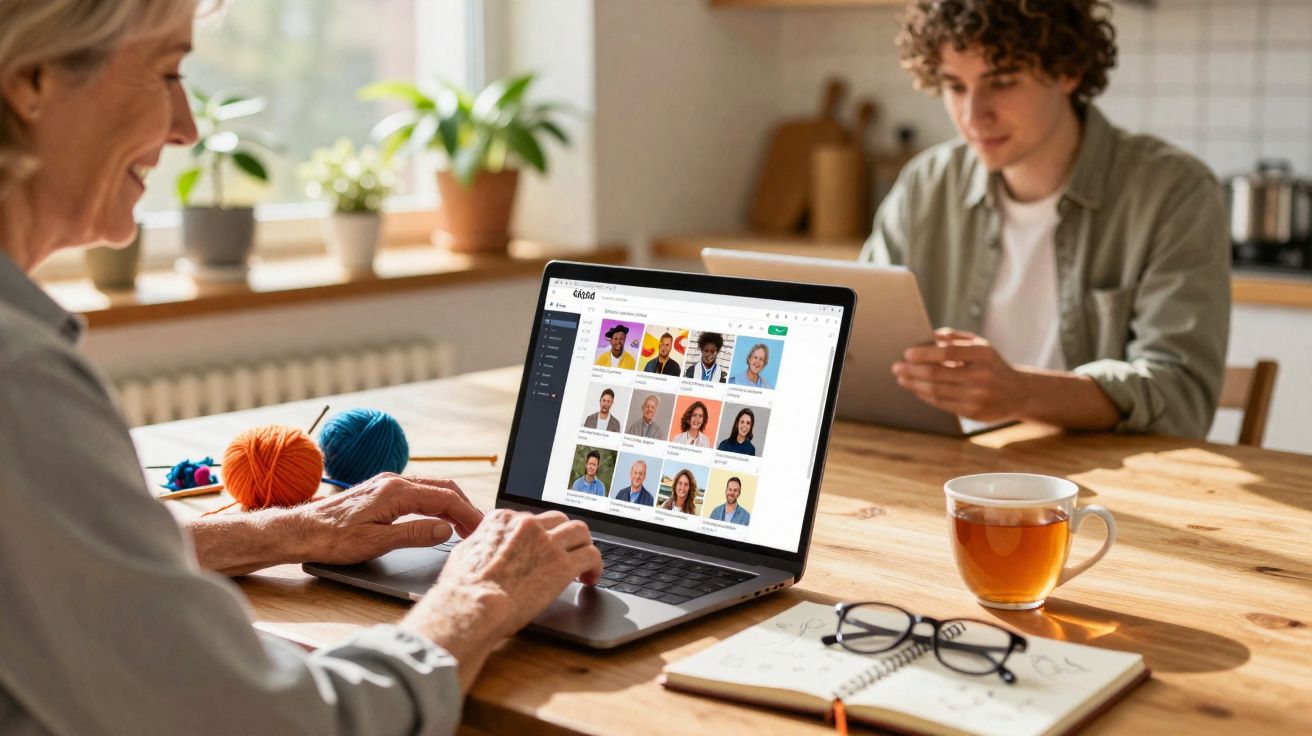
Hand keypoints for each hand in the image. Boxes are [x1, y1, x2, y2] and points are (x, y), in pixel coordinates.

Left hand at [294, 473, 484, 564]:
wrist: (302, 530)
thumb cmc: (334, 539)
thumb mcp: (377, 542)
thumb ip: (414, 534)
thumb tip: (445, 529)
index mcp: (397, 492)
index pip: (445, 499)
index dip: (468, 514)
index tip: (481, 530)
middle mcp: (394, 481)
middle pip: (443, 488)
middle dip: (465, 507)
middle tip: (479, 529)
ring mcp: (387, 483)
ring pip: (431, 488)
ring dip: (452, 505)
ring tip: (465, 525)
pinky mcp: (381, 490)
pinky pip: (418, 491)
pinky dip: (436, 503)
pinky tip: (439, 517)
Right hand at [401, 509, 601, 690]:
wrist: (471, 606)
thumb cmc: (462, 589)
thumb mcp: (464, 553)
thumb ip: (481, 544)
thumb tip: (483, 547)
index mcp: (503, 520)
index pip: (532, 519)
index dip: (540, 536)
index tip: (542, 549)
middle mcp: (528, 525)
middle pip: (559, 520)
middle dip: (564, 537)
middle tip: (566, 554)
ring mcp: (547, 543)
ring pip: (580, 531)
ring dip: (583, 546)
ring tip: (584, 564)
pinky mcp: (563, 565)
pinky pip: (592, 555)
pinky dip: (596, 565)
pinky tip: (591, 578)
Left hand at [892, 328, 1029, 422]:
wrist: (1019, 393)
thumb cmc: (992, 365)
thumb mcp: (981, 346)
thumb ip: (956, 337)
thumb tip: (931, 335)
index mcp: (982, 354)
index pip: (947, 352)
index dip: (924, 353)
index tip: (906, 353)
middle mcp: (981, 375)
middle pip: (937, 374)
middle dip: (912, 370)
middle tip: (896, 367)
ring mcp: (977, 396)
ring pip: (936, 391)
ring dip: (914, 385)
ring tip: (901, 378)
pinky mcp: (973, 412)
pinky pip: (942, 403)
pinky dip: (925, 396)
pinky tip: (915, 389)